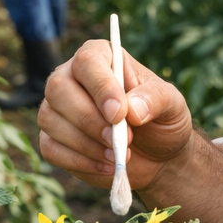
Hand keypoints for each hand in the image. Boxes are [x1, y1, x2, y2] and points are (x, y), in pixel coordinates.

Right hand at [37, 41, 196, 191]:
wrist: (157, 156)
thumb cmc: (161, 119)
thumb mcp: (172, 104)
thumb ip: (155, 99)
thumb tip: (132, 109)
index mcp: (101, 57)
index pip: (87, 61)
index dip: (101, 87)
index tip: (119, 114)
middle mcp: (71, 77)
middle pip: (58, 89)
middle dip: (90, 120)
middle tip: (120, 140)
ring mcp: (57, 109)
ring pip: (50, 119)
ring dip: (86, 143)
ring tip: (117, 154)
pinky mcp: (53, 139)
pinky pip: (50, 148)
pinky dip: (80, 161)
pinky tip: (106, 165)